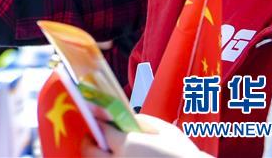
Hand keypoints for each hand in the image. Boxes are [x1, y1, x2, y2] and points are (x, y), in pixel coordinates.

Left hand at [83, 115, 211, 157]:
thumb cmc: (182, 154)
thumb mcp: (165, 130)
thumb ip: (140, 120)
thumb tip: (123, 118)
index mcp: (127, 144)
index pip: (100, 129)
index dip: (98, 122)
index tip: (98, 120)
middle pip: (89, 151)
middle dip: (89, 142)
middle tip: (94, 138)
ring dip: (95, 157)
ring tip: (104, 152)